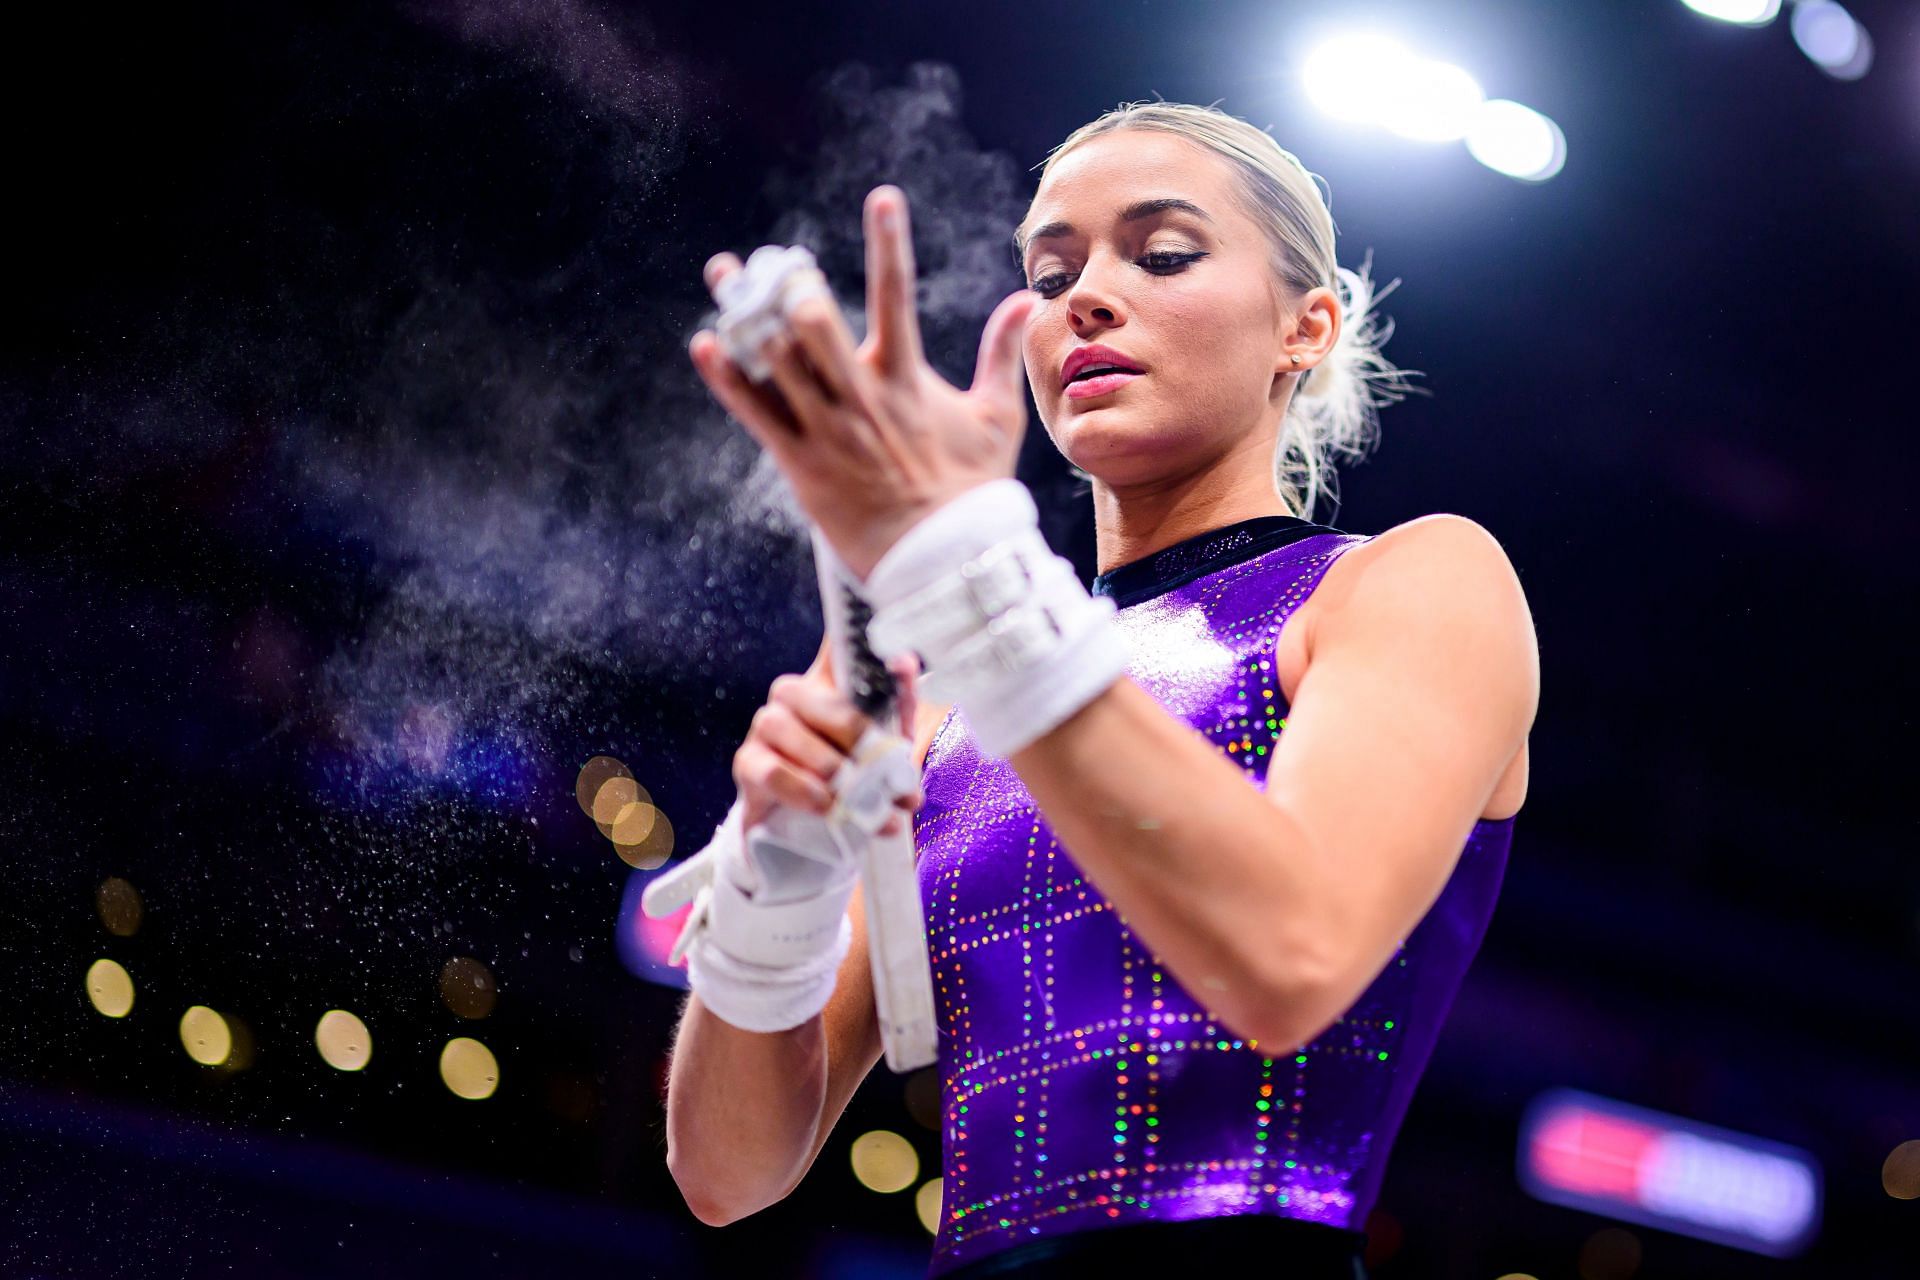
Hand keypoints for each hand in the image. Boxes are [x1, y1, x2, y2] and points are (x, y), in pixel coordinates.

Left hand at [689, 185, 1039, 580]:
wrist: (942, 560)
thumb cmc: (971, 489)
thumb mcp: (996, 417)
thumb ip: (1000, 353)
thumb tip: (1024, 299)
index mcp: (907, 377)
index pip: (898, 295)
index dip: (890, 243)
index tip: (883, 197)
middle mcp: (863, 396)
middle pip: (818, 324)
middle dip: (792, 284)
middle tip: (776, 256)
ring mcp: (828, 428)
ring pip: (780, 360)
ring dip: (750, 315)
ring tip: (727, 274)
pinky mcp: (800, 462)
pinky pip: (756, 412)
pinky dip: (729, 378)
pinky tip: (707, 343)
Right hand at [732, 653, 923, 835]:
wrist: (806, 827)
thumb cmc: (851, 773)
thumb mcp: (886, 743)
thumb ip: (900, 703)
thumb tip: (904, 662)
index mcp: (828, 681)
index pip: (837, 644)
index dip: (852, 630)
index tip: (881, 643)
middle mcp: (791, 694)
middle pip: (821, 700)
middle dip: (859, 739)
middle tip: (889, 773)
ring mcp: (765, 726)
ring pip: (788, 730)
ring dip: (829, 768)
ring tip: (858, 799)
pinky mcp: (748, 763)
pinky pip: (772, 770)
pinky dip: (802, 790)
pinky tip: (825, 806)